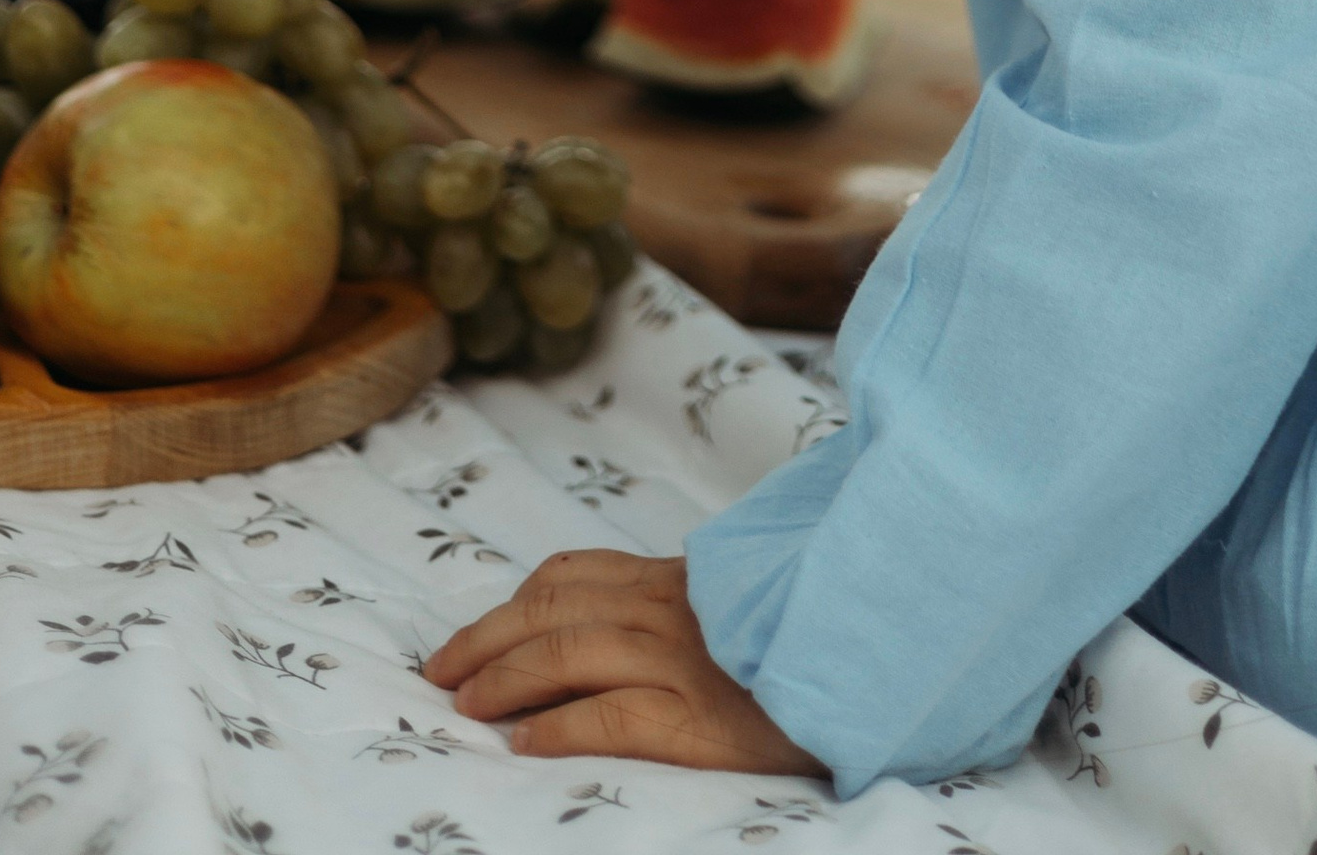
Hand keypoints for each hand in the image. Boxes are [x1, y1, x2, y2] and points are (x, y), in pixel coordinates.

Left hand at [423, 550, 824, 771]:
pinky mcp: (700, 719)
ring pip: (567, 653)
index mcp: (678, 577)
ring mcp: (683, 659)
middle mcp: (670, 608)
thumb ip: (691, 597)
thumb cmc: (811, 627)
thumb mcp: (744, 596)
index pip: (573, 572)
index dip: (514, 602)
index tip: (477, 632)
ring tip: (467, 706)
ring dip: (504, 678)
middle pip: (551, 609)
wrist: (874, 651)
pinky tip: (527, 743)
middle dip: (485, 639)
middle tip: (441, 672)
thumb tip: (629, 614)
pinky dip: (559, 727)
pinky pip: (611, 715)